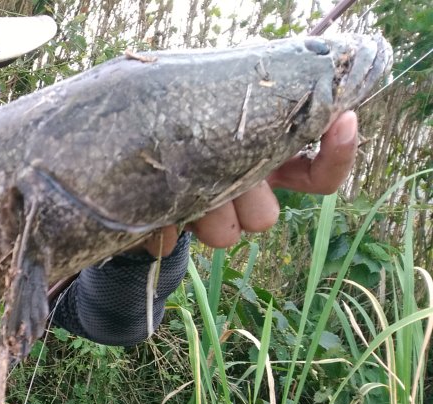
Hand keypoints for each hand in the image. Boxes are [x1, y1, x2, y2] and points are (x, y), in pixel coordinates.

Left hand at [136, 111, 360, 256]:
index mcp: (264, 159)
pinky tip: (152, 213)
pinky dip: (158, 228)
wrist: (122, 137)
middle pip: (264, 218)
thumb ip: (263, 107)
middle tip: (218, 169)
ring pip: (225, 234)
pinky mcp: (164, 228)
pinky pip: (168, 244)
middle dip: (242, 197)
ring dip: (204, 210)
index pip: (320, 177)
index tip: (341, 121)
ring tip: (181, 183)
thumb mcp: (227, 100)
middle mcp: (241, 193)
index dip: (338, 155)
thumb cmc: (183, 110)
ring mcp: (206, 215)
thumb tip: (311, 104)